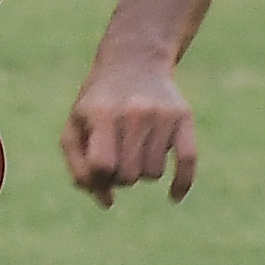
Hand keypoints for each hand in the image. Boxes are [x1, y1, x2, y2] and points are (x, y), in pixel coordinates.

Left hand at [61, 54, 198, 206]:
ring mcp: (161, 115)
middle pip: (128, 176)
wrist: (133, 62)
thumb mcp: (75, 128)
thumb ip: (80, 169)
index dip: (98, 175)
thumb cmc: (98, 104)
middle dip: (119, 176)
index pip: (102, 165)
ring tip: (135, 150)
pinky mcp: (184, 117)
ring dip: (142, 172)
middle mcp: (134, 113)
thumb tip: (107, 202)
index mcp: (102, 114)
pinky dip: (181, 184)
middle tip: (116, 157)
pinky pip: (188, 161)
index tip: (98, 166)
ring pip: (153, 174)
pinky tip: (173, 196)